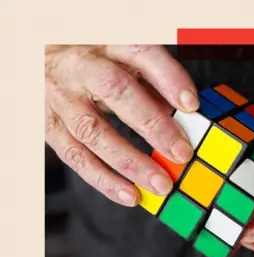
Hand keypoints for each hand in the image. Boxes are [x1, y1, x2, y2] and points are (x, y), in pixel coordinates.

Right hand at [45, 45, 198, 206]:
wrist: (39, 56)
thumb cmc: (95, 60)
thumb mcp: (125, 58)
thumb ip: (154, 82)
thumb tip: (185, 114)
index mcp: (107, 43)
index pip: (142, 54)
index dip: (169, 79)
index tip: (191, 105)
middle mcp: (81, 66)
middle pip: (116, 92)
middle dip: (152, 125)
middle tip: (181, 153)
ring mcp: (61, 97)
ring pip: (93, 131)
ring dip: (130, 162)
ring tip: (160, 184)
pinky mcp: (49, 125)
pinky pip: (75, 156)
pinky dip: (104, 179)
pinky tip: (130, 194)